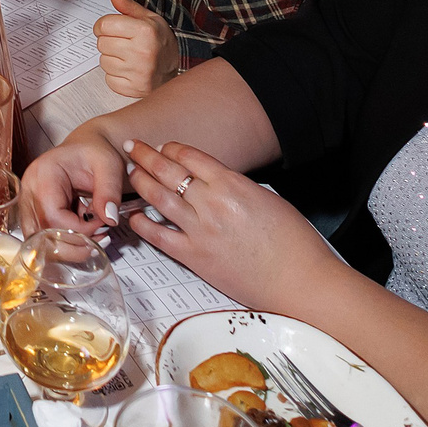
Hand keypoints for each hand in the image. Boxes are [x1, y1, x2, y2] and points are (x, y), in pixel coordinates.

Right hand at [20, 138, 127, 239]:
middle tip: (99, 240)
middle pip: (40, 234)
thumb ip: (110, 191)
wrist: (86, 149)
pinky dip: (66, 243)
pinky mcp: (34, 214)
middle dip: (73, 245)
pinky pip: (44, 239)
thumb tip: (109, 219)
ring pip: (39, 242)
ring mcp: (28, 204)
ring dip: (69, 247)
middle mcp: (29, 191)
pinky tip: (85, 235)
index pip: (53, 216)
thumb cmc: (94, 153)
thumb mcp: (109, 165)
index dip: (80, 229)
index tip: (102, 224)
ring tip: (94, 239)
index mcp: (43, 174)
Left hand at [96, 0, 179, 96]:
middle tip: (125, 43)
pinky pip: (109, 79)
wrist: (177, 68)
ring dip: (112, 59)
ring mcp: (138, 72)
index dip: (105, 25)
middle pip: (101, 43)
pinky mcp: (133, 88)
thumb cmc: (162, 42)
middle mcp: (142, 52)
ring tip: (128, 56)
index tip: (112, 28)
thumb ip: (127, 5)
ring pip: (103, 61)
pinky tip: (129, 69)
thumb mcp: (149, 18)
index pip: (104, 25)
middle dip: (109, 41)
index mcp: (145, 31)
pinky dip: (115, 75)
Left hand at [120, 137, 339, 310]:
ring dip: (140, 182)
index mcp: (232, 184)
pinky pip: (159, 236)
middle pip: (169, 171)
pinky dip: (143, 224)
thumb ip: (238, 188)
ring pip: (159, 198)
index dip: (171, 148)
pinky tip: (132, 215)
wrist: (299, 280)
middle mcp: (211, 203)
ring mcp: (200, 231)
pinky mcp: (195, 258)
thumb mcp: (267, 199)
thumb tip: (218, 183)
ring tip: (128, 173)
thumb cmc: (293, 242)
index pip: (191, 156)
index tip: (162, 146)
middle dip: (145, 156)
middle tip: (131, 146)